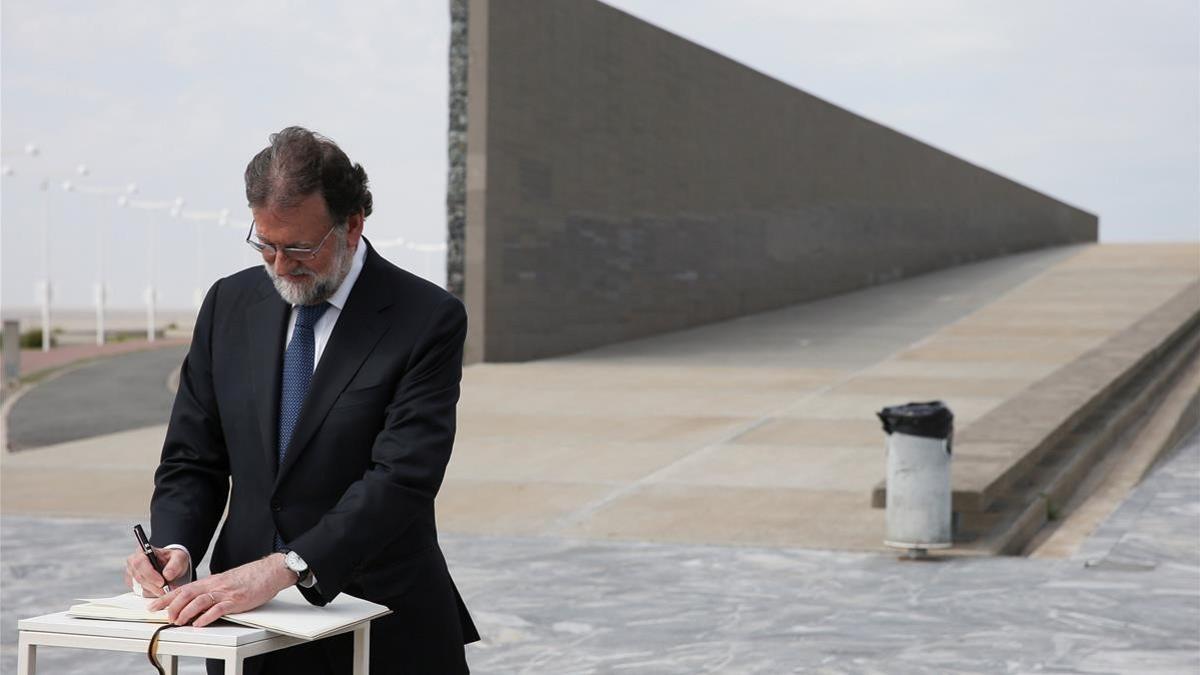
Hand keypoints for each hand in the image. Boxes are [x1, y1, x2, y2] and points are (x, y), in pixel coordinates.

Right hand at [125, 547, 188, 597]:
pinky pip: (140, 592)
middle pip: (138, 576)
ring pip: (139, 586)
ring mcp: (131, 574)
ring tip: (167, 589)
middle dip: (153, 586)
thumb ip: (175, 564)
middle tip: (166, 589)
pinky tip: (160, 590)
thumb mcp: (179, 558)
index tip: (162, 582)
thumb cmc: (172, 559)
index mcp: (142, 551)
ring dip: (154, 590)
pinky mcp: (133, 584)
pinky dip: (152, 593)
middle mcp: (133, 562)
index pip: (140, 562)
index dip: (150, 574)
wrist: (170, 566)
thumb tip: (167, 575)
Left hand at [148, 554, 295, 626]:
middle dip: (172, 606)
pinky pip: (218, 609)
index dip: (166, 598)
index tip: (153, 606)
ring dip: (186, 613)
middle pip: (187, 594)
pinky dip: (207, 617)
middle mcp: (215, 586)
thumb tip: (196, 604)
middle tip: (165, 617)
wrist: (269, 571)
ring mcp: (225, 593)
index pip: (183, 588)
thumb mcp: (225, 582)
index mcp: (210, 581)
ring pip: (199, 601)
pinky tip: (200, 623)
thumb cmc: (249, 578)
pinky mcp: (236, 601)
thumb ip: (210, 591)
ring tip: (178, 622)